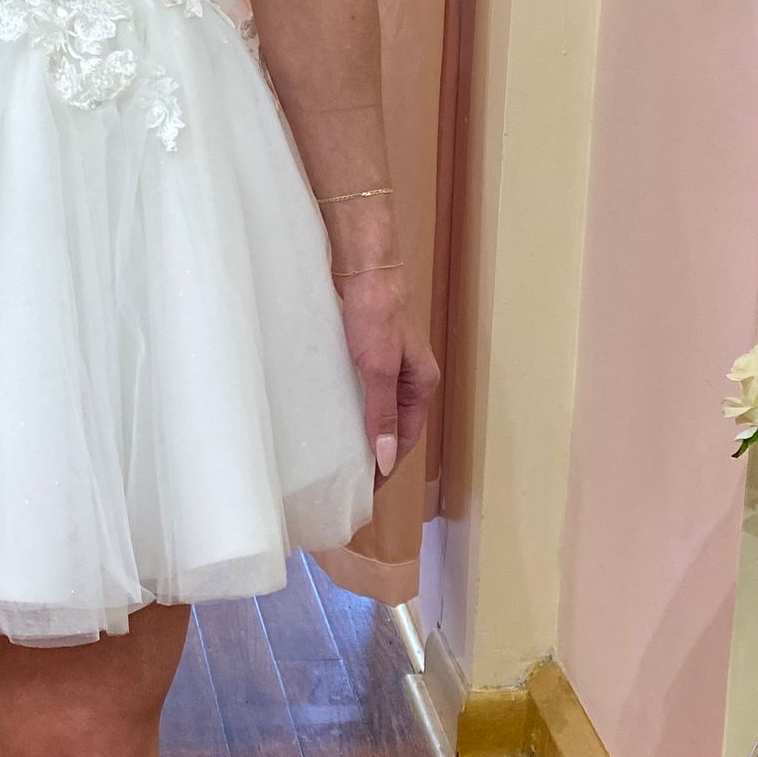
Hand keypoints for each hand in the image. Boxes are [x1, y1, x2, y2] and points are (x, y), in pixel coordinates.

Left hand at [332, 265, 437, 478]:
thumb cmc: (375, 314)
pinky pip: (365, 389)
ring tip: (342, 453)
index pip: (407, 439)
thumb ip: (382, 414)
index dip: (388, 465)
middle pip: (397, 426)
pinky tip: (335, 413)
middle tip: (351, 478)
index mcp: (421, 384)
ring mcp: (392, 363)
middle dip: (379, 453)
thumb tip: (387, 460)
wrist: (364, 267)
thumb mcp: (378, 369)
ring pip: (380, 407)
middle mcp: (411, 377)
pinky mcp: (372, 351)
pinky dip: (354, 406)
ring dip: (366, 430)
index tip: (367, 489)